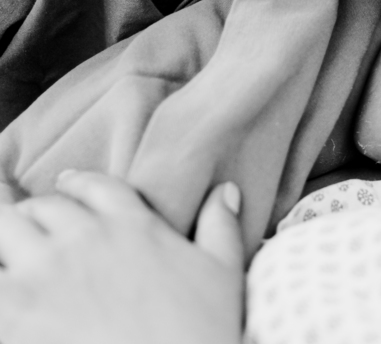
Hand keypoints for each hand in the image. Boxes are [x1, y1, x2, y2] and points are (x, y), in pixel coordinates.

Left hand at [0, 172, 243, 343]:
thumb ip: (220, 228)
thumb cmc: (201, 333)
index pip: (94, 186)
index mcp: (133, 225)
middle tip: (30, 229)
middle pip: (39, 207)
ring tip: (9, 259)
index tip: (66, 185)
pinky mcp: (11, 315)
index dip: (77, 184)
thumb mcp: (224, 274)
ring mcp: (42, 274)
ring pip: (2, 229)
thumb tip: (225, 191)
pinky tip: (6, 302)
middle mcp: (83, 238)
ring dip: (4, 240)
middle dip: (32, 214)